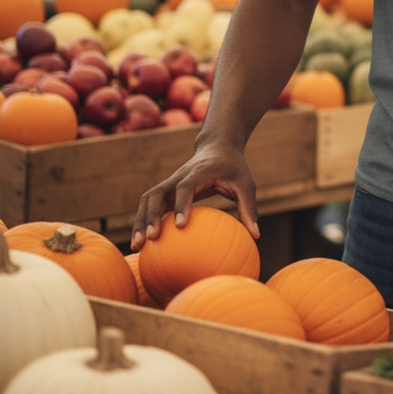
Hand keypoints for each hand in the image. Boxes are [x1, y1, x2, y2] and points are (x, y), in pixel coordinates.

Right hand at [130, 145, 258, 250]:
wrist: (218, 147)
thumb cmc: (234, 167)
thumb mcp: (246, 184)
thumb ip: (249, 207)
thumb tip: (256, 235)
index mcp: (199, 172)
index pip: (185, 187)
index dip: (182, 204)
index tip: (181, 225)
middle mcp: (179, 176)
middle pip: (157, 193)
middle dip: (150, 215)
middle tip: (149, 239)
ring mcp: (170, 182)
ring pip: (148, 199)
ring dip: (140, 221)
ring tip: (137, 246)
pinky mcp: (167, 190)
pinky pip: (150, 204)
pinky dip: (143, 221)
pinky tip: (143, 243)